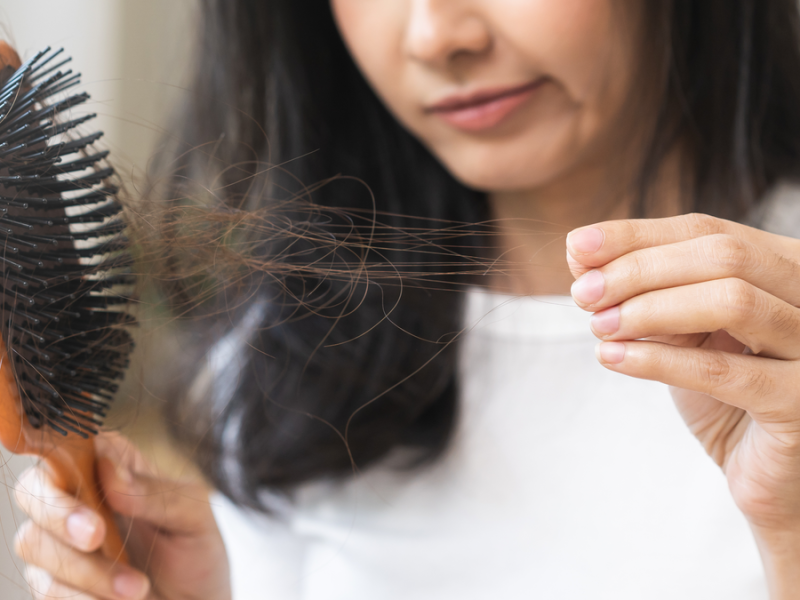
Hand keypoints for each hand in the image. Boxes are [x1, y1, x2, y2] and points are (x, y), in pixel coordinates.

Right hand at [13, 432, 230, 599]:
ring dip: (85, 569)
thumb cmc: (196, 551)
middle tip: (97, 537)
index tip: (79, 478)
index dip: (59, 452)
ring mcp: (62, 542)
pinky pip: (46, 587)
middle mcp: (79, 497)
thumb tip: (109, 470)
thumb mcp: (193, 517)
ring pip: (35, 543)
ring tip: (137, 588)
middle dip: (61, 515)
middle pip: (34, 491)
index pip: (69, 443)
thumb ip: (155, 493)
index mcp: (113, 466)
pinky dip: (81, 597)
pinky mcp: (57, 583)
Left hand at [566, 213, 799, 596]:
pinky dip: (659, 360)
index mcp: (785, 267)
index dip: (636, 236)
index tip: (576, 247)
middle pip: (722, 256)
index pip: (707, 230)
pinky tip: (613, 359)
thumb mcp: (682, 330)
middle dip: (639, 270)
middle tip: (583, 293)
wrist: (766, 470)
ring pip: (732, 301)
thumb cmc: (723, 391)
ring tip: (599, 327)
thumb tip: (578, 250)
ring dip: (649, 310)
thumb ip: (643, 289)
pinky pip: (724, 371)